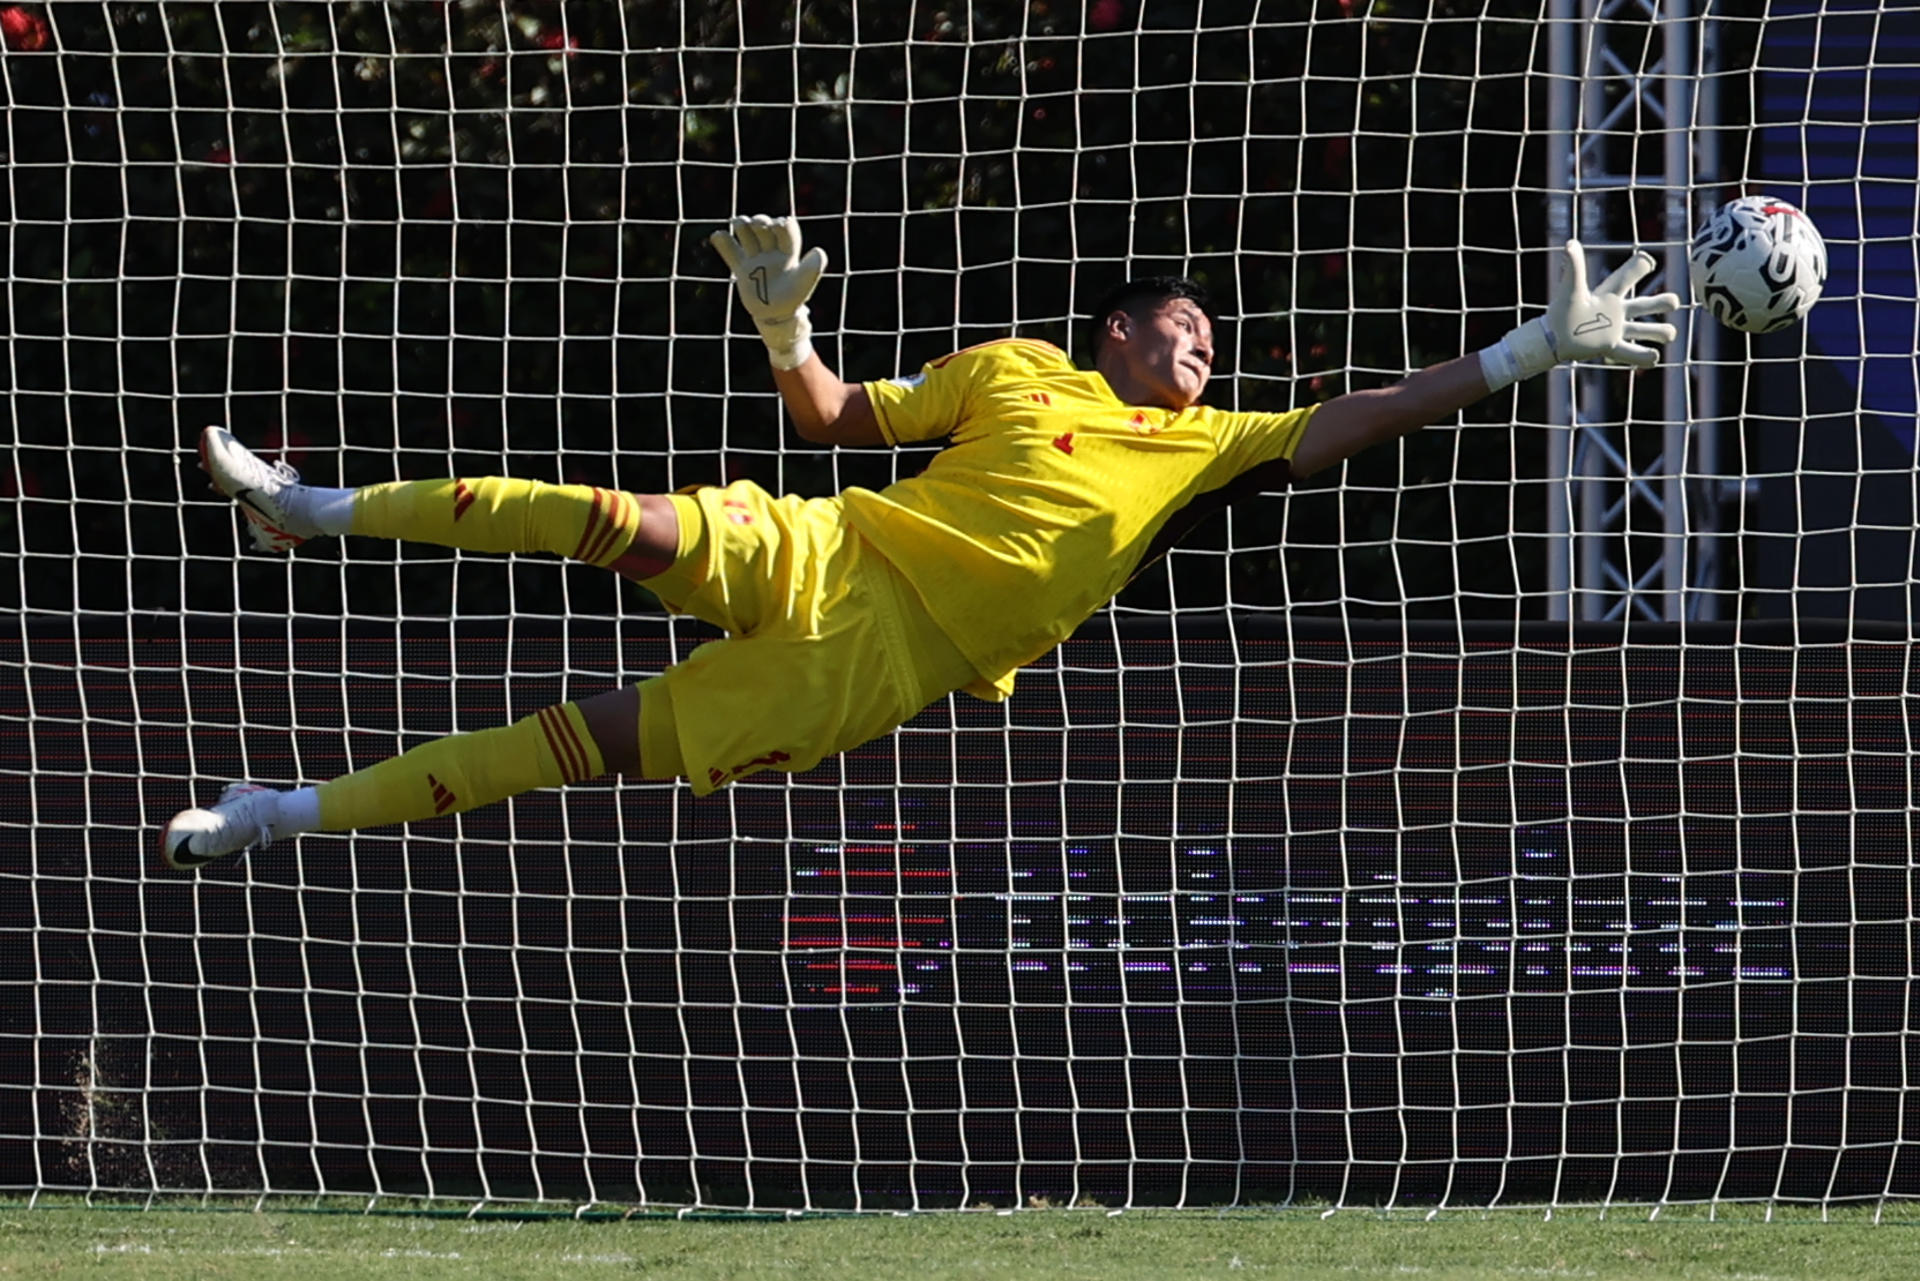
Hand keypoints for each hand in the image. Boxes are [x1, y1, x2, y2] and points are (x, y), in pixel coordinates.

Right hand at [710, 215, 826, 370]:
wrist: (776, 316)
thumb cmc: (793, 299)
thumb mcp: (804, 284)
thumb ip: (812, 269)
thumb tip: (819, 251)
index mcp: (789, 251)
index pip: (786, 228)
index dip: (781, 223)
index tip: (778, 226)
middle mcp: (771, 251)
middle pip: (764, 227)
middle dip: (760, 221)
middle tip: (759, 225)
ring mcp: (755, 259)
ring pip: (746, 234)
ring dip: (741, 224)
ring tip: (739, 223)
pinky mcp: (741, 269)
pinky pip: (730, 252)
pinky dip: (722, 242)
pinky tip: (718, 235)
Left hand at [1481, 240, 1681, 389]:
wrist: (1551, 338)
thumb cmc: (1560, 311)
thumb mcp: (1570, 289)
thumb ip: (1574, 267)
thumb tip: (1569, 243)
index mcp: (1608, 294)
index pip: (1627, 277)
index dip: (1638, 267)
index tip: (1648, 262)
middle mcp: (1615, 310)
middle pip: (1643, 305)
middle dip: (1660, 303)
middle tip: (1674, 301)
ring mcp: (1614, 329)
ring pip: (1641, 329)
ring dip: (1657, 331)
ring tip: (1671, 333)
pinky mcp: (1609, 346)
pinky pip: (1629, 352)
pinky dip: (1642, 356)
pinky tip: (1655, 358)